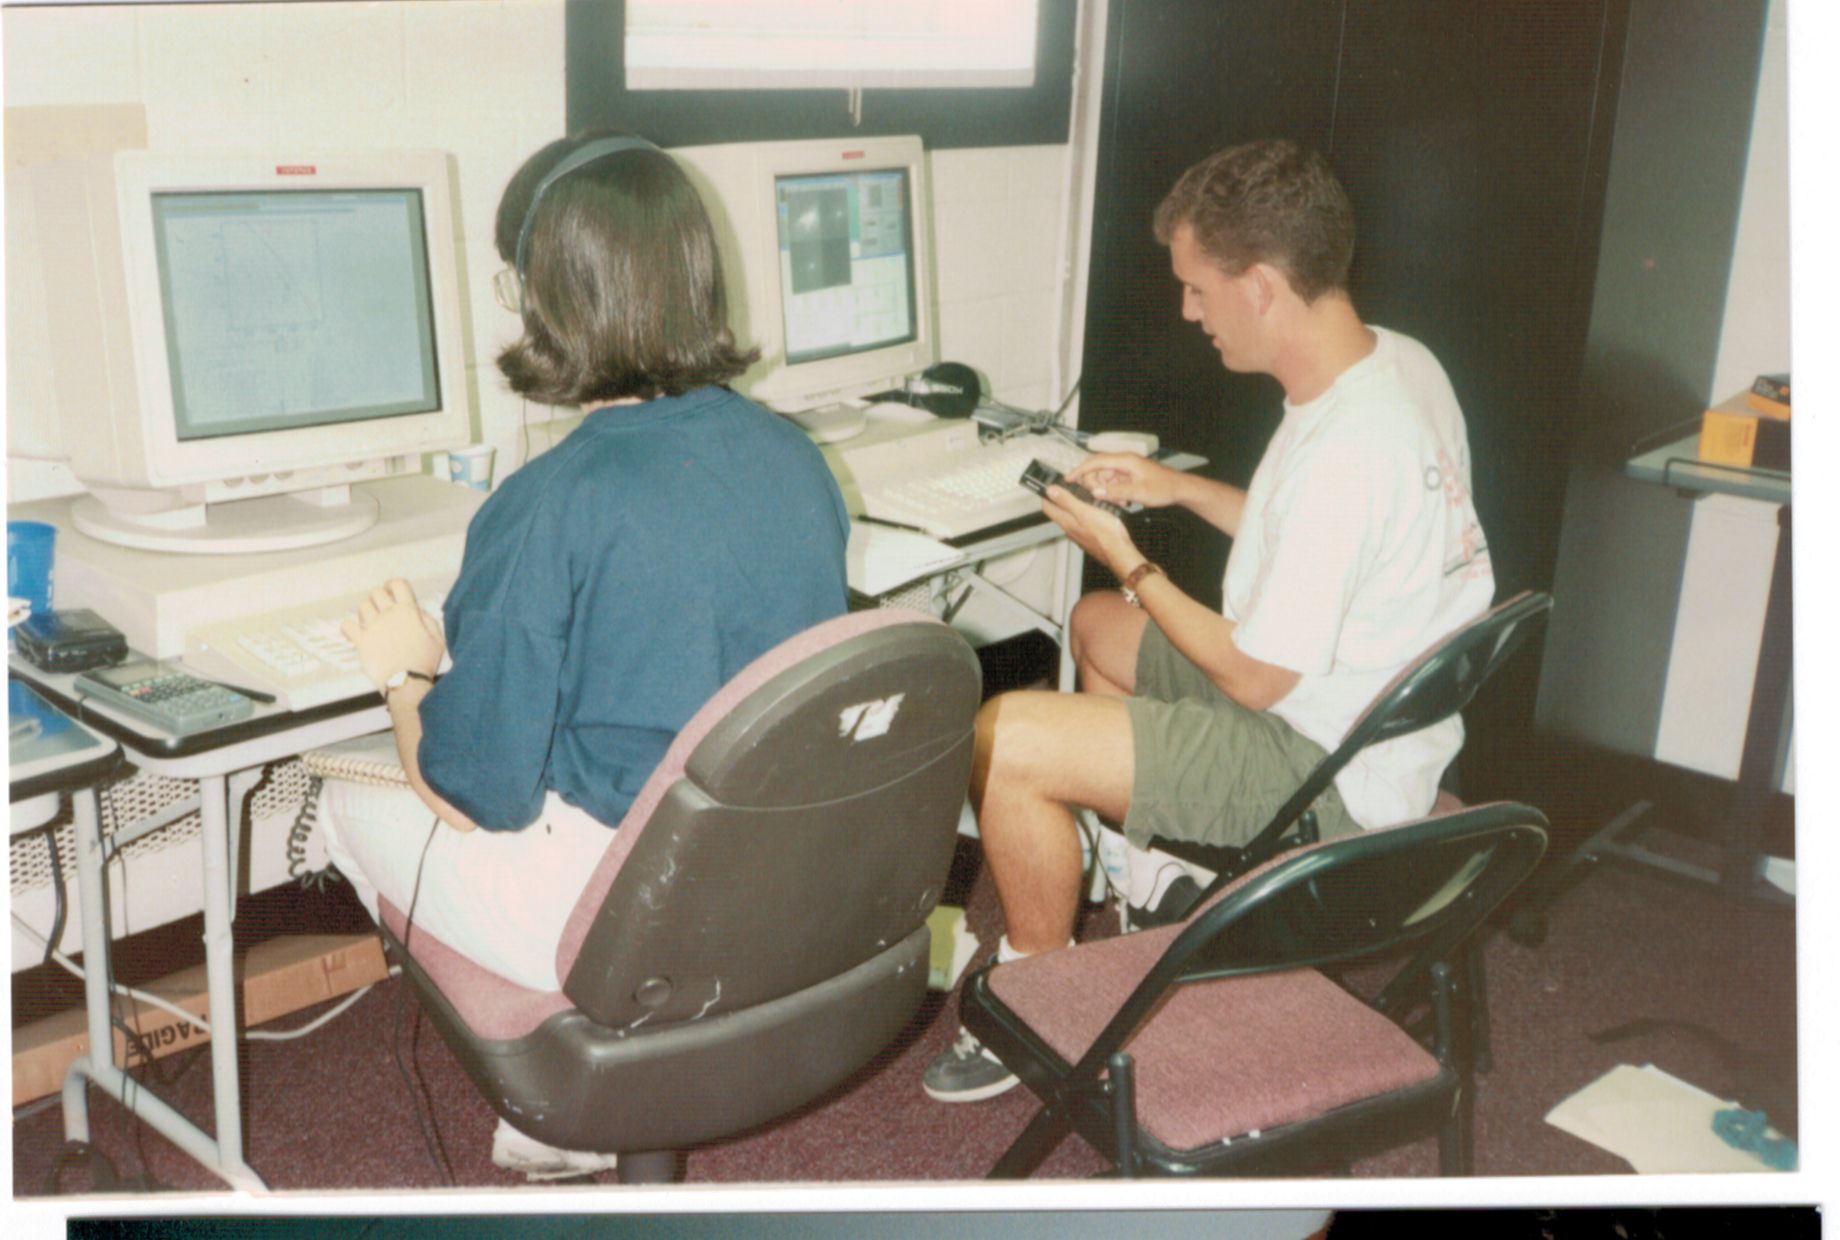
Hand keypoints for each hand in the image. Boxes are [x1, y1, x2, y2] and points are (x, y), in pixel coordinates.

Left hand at [339, 578, 445, 693]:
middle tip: (382, 606)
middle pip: (376, 592)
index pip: (398, 585)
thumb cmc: (423, 662)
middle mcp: (388, 615)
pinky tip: (354, 631)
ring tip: (370, 619)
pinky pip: (346, 625)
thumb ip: (428, 620)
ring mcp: (372, 627)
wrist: (406, 682)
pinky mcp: (361, 641)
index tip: (392, 589)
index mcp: (408, 612)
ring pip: (362, 606)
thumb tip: (417, 610)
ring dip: (366, 610)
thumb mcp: (437, 639)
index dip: (393, 584)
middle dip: (379, 597)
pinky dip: (348, 626)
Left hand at [1041, 483, 1141, 579]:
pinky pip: (1081, 524)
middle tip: (1063, 488)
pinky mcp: (1089, 538)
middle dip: (1059, 499)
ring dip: (1071, 506)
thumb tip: (1050, 491)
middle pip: (1058, 512)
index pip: (1047, 507)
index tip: (1048, 486)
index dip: (1046, 495)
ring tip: (1079, 496)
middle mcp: (1070, 529)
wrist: (1120, 553)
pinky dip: (1083, 515)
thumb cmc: (1106, 534)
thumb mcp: (1085, 512)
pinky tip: (1092, 512)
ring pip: (1070, 518)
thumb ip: (1066, 501)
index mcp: (1067, 521)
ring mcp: (1079, 535)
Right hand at [1065, 453, 1183, 509]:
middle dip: (1095, 484)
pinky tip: (1123, 502)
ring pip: (1104, 478)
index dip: (1080, 470)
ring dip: (1106, 491)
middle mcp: (1124, 462)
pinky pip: (1113, 483)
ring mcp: (1126, 469)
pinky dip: (1113, 493)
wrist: (1180, 489)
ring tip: (1119, 502)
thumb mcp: (1138, 492)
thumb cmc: (1163, 487)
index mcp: (1125, 460)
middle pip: (1097, 470)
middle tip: (1100, 498)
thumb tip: (1095, 492)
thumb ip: (1115, 492)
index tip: (1068, 479)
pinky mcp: (1129, 476)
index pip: (1095, 461)